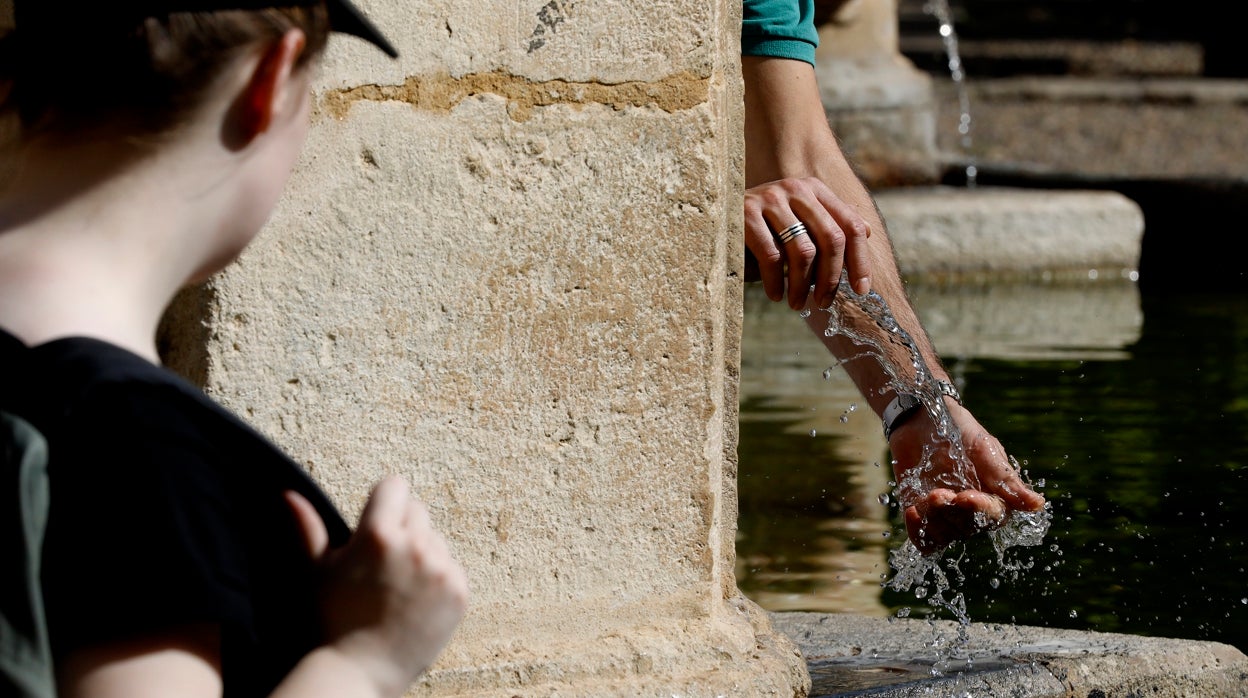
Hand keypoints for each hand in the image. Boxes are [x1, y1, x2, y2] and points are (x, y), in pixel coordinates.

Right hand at [285, 476, 468, 695]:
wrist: (360, 671)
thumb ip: (307, 528)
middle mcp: (414, 546)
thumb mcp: (317, 570)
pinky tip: (416, 600)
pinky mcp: (459, 591)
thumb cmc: (333, 620)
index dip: (383, 501)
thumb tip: (288, 494)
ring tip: (398, 586)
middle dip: (402, 528)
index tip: (375, 521)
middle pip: (417, 511)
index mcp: (378, 534)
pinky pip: (453, 567)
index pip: (394, 486)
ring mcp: (441, 569)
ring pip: (436, 539)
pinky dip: (439, 578)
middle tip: (383, 563)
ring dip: (422, 552)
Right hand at [743, 176, 871, 309]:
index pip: (851, 225)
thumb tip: (868, 240)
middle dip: (831, 278)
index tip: (861, 291)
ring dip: (803, 286)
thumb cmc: (762, 232)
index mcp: (815, 190)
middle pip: (832, 238)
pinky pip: (772, 256)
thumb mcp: (798, 227)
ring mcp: (770, 198)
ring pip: (804, 251)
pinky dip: (777, 282)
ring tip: (797, 304)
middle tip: (823, 304)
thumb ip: (828, 228)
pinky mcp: (745, 213)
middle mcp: (796, 188)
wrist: (713, 222)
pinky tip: (775, 294)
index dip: (860, 261)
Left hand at [887, 401, 1045, 554]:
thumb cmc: (958, 429)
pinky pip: (923, 540)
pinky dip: (918, 533)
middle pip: (968, 528)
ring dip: (934, 520)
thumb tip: (1038, 505)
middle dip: (952, 513)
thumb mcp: (983, 448)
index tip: (964, 496)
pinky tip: (912, 511)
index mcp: (994, 495)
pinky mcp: (922, 515)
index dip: (979, 509)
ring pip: (945, 536)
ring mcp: (946, 514)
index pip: (994, 515)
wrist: (920, 418)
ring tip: (925, 498)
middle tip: (938, 494)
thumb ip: (1005, 478)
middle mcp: (972, 510)